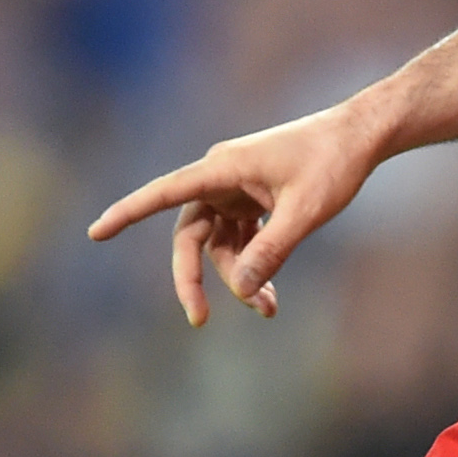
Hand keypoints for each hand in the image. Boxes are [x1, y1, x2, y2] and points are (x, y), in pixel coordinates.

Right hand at [87, 106, 386, 325]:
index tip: (96, 232)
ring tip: (268, 309)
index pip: (163, 193)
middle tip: (200, 320)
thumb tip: (239, 289)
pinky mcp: (254, 198)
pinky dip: (252, 265)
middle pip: (190, 234)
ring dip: (236, 277)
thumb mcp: (305, 212)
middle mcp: (221, 176)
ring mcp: (237, 188)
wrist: (361, 136)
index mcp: (222, 168)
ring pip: (218, 243)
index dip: (128, 213)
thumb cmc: (333, 164)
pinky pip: (240, 239)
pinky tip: (269, 294)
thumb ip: (271, 251)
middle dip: (194, 278)